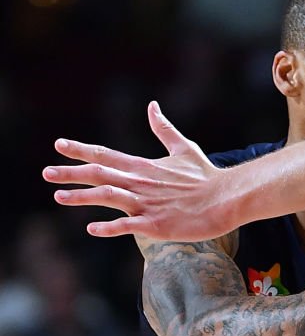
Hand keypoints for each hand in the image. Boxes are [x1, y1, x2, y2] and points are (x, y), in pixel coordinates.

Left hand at [43, 101, 231, 239]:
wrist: (227, 198)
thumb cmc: (206, 176)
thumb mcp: (184, 148)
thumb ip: (163, 129)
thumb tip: (152, 106)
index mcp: (144, 167)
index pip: (106, 155)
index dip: (81, 150)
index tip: (59, 145)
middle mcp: (141, 183)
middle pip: (99, 175)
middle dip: (70, 173)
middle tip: (46, 172)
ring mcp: (147, 204)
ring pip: (108, 197)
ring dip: (81, 197)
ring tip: (58, 197)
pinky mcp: (157, 224)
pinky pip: (127, 225)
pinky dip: (109, 227)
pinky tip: (91, 229)